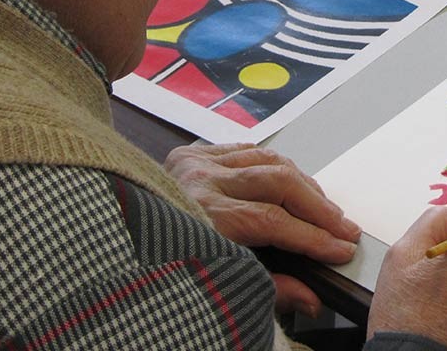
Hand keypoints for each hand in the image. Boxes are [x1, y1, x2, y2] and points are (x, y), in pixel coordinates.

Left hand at [165, 143, 360, 316]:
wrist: (102, 243)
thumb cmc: (152, 264)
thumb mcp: (207, 284)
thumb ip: (265, 289)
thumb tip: (310, 298)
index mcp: (199, 215)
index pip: (272, 221)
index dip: (313, 237)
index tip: (341, 249)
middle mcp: (199, 180)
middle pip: (278, 182)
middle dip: (318, 207)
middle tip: (344, 227)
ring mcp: (196, 161)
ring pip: (268, 159)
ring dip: (304, 183)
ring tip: (326, 206)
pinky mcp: (193, 152)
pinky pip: (246, 148)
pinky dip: (274, 162)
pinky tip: (292, 178)